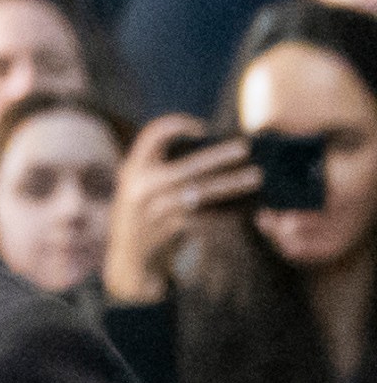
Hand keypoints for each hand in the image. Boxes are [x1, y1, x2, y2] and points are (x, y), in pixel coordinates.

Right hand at [104, 116, 259, 303]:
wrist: (127, 258)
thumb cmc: (141, 213)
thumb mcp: (138, 185)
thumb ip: (160, 167)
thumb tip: (207, 149)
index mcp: (132, 168)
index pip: (152, 135)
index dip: (178, 125)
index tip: (202, 129)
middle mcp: (140, 187)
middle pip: (186, 166)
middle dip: (218, 156)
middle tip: (245, 147)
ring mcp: (154, 210)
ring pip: (200, 192)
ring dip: (230, 183)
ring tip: (256, 176)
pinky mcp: (169, 230)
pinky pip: (202, 215)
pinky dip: (224, 209)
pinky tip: (244, 204)